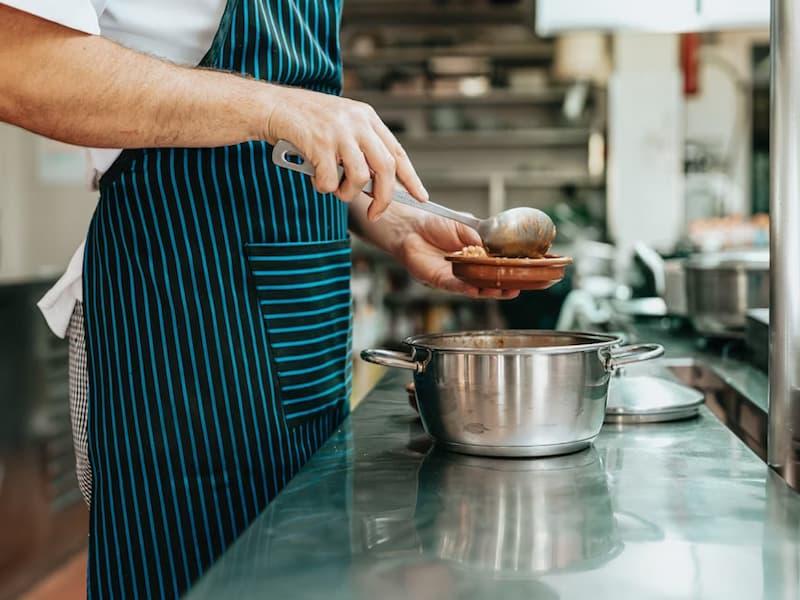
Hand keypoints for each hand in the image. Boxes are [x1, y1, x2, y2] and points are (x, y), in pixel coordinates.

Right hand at [264, 86, 426, 219]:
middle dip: (383, 198)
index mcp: (367, 117)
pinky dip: (324, 187)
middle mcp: (357, 122)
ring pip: (360, 178)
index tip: (421, 197)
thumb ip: (361, 147)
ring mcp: (339, 132)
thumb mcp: (341, 124)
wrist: (272, 106)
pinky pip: (331, 181)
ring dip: (346, 193)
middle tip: (375, 213)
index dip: (411, 178)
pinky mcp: (319, 143)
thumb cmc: (305, 122)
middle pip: (385, 168)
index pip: (397, 152)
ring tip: (334, 188)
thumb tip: (380, 184)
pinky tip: (315, 177)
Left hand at [396, 214, 520, 299]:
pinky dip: (466, 288)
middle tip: (517, 289)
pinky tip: (477, 290)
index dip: (509, 271)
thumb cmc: (435, 224)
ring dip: (488, 292)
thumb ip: (478, 237)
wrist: (412, 226)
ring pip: (474, 288)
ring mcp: (455, 276)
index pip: (495, 266)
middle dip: (503, 287)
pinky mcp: (440, 280)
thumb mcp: (464, 225)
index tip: (523, 273)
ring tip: (502, 292)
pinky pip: (455, 286)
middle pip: (488, 282)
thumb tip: (492, 248)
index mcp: (476, 254)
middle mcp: (467, 268)